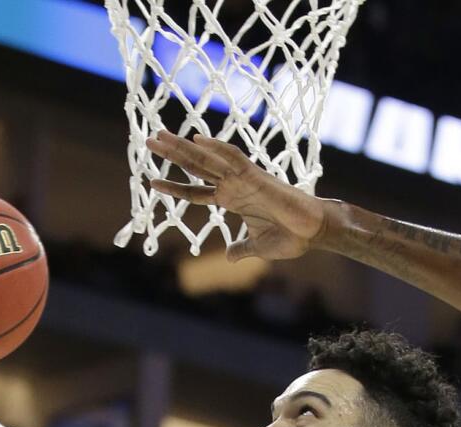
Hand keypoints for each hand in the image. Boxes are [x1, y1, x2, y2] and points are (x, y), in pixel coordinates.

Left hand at [145, 132, 326, 261]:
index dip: (174, 187)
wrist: (312, 232)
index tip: (152, 182)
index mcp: (232, 200)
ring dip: (183, 146)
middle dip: (172, 154)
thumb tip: (228, 257)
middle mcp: (233, 185)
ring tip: (160, 135)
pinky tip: (197, 138)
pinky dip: (216, 147)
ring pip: (207, 158)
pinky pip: (233, 158)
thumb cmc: (290, 237)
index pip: (196, 191)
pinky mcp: (256, 176)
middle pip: (196, 166)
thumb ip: (241, 249)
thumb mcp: (258, 247)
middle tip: (149, 140)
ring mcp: (243, 179)